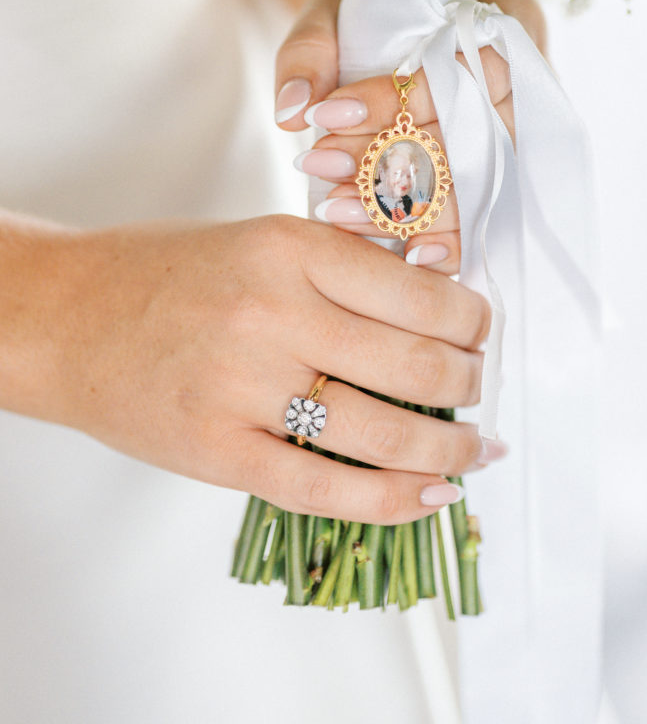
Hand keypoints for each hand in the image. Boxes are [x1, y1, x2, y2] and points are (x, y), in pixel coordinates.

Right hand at [1, 214, 494, 523]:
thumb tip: (438, 309)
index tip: (480, 335)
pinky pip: (325, 490)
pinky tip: (431, 497)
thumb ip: (343, 272)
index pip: (421, 293)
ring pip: (383, 434)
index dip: (472, 323)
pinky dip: (393, 501)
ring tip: (471, 453)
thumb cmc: (170, 274)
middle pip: (415, 365)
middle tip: (477, 392)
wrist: (70, 316)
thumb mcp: (263, 241)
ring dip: (448, 451)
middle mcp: (273, 313)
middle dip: (469, 387)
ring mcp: (244, 387)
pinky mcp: (219, 451)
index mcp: (292, 249)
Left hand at [274, 0, 546, 273]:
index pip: (454, 70)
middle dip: (387, 158)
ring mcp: (531, 142)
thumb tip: (293, 112)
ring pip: (479, 186)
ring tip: (336, 211)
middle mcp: (530, 89)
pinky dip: (453, 245)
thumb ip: (311, 53)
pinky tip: (409, 258)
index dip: (389, 99)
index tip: (325, 115)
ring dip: (406, 207)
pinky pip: (494, 224)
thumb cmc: (374, 27)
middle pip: (468, 136)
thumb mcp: (339, 16)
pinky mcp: (518, 187)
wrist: (406, 48)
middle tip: (319, 167)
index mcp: (502, 28)